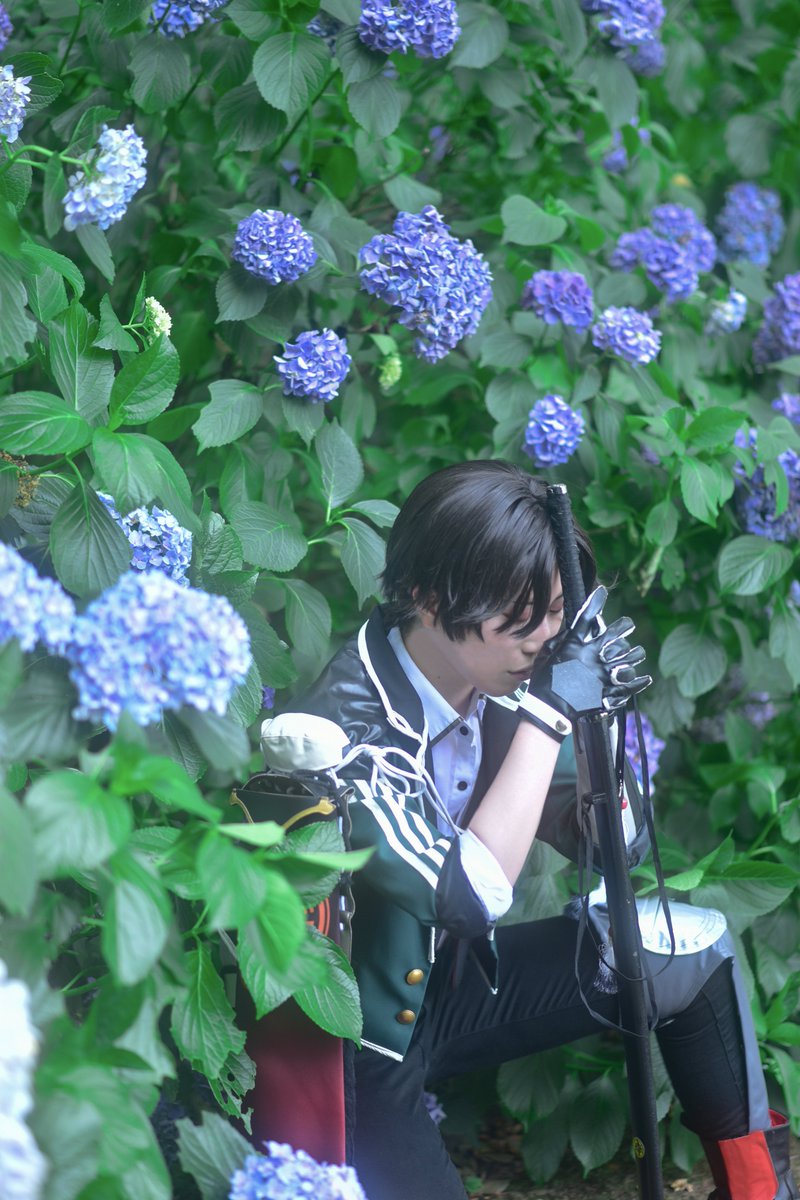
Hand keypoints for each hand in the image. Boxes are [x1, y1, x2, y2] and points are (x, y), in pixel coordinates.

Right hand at [528, 586, 650, 718]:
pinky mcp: (610, 691)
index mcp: (579, 646)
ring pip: (629, 658)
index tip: (602, 593)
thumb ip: (562, 641)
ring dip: (635, 653)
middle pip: (616, 636)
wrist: (550, 708)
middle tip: (627, 625)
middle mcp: (596, 657)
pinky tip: (646, 678)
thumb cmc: (545, 681)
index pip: (588, 618)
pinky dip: (640, 681)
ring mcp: (605, 674)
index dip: (596, 603)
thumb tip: (571, 630)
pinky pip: (631, 685)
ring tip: (638, 652)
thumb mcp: (548, 654)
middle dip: (624, 627)